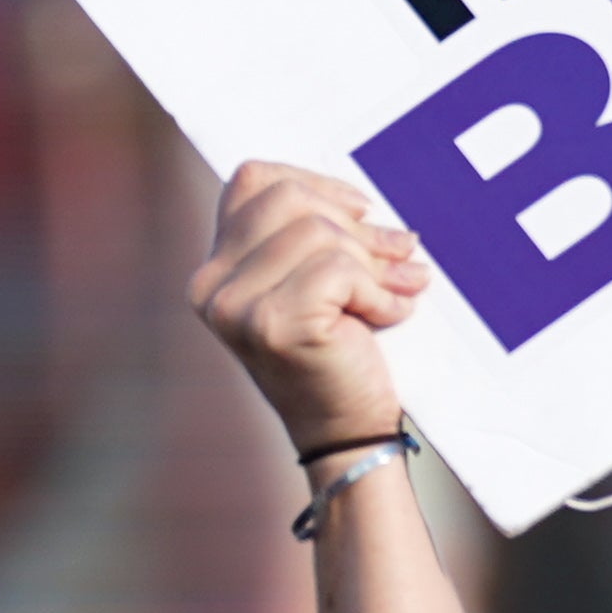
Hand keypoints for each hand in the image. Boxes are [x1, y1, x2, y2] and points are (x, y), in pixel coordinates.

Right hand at [188, 159, 426, 454]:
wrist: (346, 433)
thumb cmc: (338, 353)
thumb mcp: (315, 281)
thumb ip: (313, 237)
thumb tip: (361, 201)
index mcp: (214, 268)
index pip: (253, 180)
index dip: (314, 182)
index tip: (360, 211)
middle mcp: (210, 284)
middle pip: (289, 198)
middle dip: (355, 224)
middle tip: (398, 253)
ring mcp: (236, 306)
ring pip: (318, 232)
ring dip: (374, 261)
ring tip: (400, 286)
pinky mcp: (273, 324)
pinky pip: (339, 270)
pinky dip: (379, 290)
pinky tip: (391, 313)